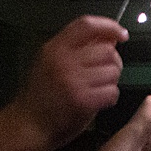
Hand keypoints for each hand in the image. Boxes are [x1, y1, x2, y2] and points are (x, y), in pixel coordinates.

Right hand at [11, 16, 128, 143]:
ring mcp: (74, 81)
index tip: (122, 33)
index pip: (86, 25)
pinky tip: (96, 100)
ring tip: (96, 88)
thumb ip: (77, 48)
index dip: (109, 26)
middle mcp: (63, 61)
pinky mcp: (84, 101)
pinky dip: (109, 97)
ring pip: (113, 71)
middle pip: (107, 50)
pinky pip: (112, 92)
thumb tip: (109, 37)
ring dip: (111, 81)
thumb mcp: (51, 63)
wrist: (29, 124)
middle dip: (113, 62)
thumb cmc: (42, 94)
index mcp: (54, 48)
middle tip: (104, 73)